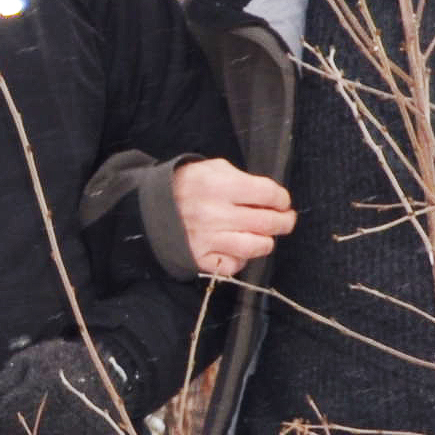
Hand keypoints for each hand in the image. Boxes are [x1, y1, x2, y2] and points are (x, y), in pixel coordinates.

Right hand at [169, 156, 294, 282]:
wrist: (148, 207)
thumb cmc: (187, 185)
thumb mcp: (213, 169)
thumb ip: (243, 179)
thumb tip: (271, 198)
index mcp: (219, 185)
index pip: (269, 194)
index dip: (282, 199)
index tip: (282, 202)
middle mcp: (214, 214)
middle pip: (268, 222)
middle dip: (284, 221)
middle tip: (285, 220)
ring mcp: (207, 239)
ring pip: (256, 247)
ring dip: (266, 241)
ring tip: (265, 236)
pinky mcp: (199, 258)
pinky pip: (233, 265)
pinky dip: (241, 259)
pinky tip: (238, 250)